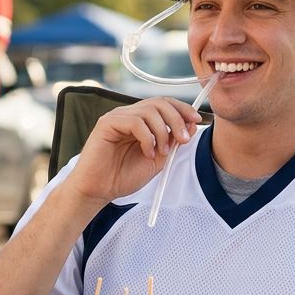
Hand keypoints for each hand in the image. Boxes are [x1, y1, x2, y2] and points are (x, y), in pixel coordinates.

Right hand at [65, 97, 202, 203]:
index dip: (182, 109)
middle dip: (177, 119)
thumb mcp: (157, 160)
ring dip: (162, 131)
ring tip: (161, 152)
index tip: (196, 121)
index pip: (164, 104)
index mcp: (140, 121)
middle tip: (183, 140)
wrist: (98, 191)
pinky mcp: (107, 123)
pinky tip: (147, 152)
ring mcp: (117, 117)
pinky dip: (147, 137)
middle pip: (159, 103)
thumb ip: (172, 143)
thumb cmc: (122, 177)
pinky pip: (135, 121)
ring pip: (149, 110)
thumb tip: (191, 125)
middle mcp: (128, 115)